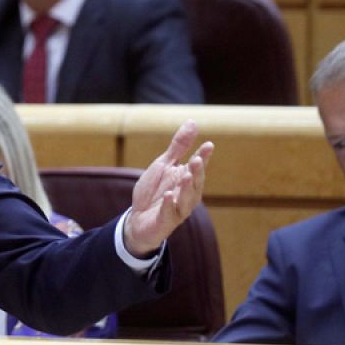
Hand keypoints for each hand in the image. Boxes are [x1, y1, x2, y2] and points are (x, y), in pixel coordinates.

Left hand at [123, 120, 213, 257]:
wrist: (136, 219)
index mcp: (187, 179)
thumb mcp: (163, 164)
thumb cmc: (153, 190)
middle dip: (197, 172)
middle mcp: (186, 194)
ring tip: (186, 176)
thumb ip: (178, 146)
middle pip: (195, 183)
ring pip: (186, 199)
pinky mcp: (165, 221)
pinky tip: (167, 196)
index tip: (208, 145)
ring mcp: (177, 209)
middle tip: (196, 160)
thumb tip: (193, 122)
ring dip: (186, 188)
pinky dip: (168, 205)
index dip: (203, 156)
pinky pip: (168, 214)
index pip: (198, 166)